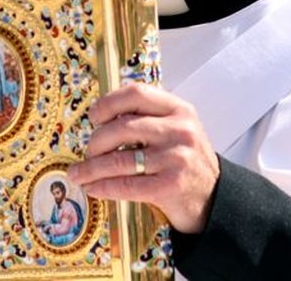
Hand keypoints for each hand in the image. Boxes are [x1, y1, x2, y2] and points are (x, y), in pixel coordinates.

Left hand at [67, 83, 219, 233]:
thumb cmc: (185, 159)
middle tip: (87, 152)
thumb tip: (100, 119)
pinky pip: (126, 185)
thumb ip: (148, 117)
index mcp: (179, 109)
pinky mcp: (170, 186)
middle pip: (123, 127)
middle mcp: (180, 130)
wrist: (213, 197)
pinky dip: (103, 187)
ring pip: (119, 160)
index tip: (94, 116)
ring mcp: (176, 158)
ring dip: (91, 168)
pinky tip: (93, 188)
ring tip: (77, 174)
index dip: (109, 102)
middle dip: (96, 141)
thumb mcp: (176, 128)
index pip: (137, 93)